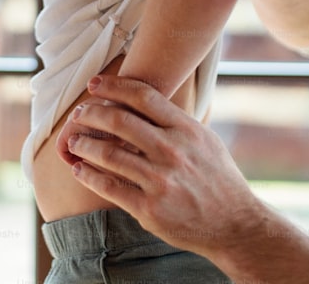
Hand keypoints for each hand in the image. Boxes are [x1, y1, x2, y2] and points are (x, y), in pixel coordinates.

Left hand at [65, 75, 259, 254]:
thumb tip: (144, 101)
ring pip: (109, 154)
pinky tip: (79, 169)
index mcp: (186, 130)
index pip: (143, 96)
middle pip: (120, 121)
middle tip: (78, 114)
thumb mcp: (205, 140)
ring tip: (73, 142)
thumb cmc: (218, 178)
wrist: (235, 224)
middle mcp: (172, 151)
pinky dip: (88, 175)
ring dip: (84, 144)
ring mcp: (160, 181)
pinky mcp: (149, 209)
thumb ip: (176, 122)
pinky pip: (109, 187)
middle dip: (91, 114)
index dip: (114, 86)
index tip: (94, 84)